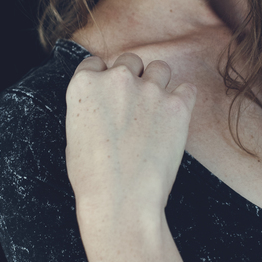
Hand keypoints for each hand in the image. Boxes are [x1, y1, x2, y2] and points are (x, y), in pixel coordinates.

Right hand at [65, 52, 196, 211]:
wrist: (121, 200)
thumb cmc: (93, 177)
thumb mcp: (74, 134)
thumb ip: (89, 107)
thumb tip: (103, 105)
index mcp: (85, 84)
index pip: (96, 63)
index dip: (103, 79)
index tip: (109, 96)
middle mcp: (117, 79)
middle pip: (130, 60)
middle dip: (132, 78)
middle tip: (133, 107)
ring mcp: (149, 90)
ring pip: (160, 68)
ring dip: (158, 83)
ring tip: (156, 110)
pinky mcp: (177, 106)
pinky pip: (187, 89)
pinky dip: (183, 100)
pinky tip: (176, 117)